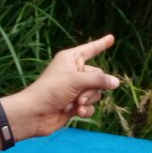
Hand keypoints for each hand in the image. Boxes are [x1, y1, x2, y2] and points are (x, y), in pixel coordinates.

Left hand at [4, 34, 118, 139]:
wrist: (35, 114)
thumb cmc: (51, 90)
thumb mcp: (76, 80)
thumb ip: (99, 80)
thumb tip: (116, 82)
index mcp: (71, 59)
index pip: (90, 49)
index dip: (101, 44)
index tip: (111, 38)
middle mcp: (74, 72)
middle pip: (98, 76)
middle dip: (92, 88)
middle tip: (80, 96)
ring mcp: (75, 89)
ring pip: (95, 92)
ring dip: (88, 100)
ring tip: (77, 105)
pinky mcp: (75, 104)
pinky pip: (90, 105)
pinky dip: (85, 110)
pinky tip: (77, 113)